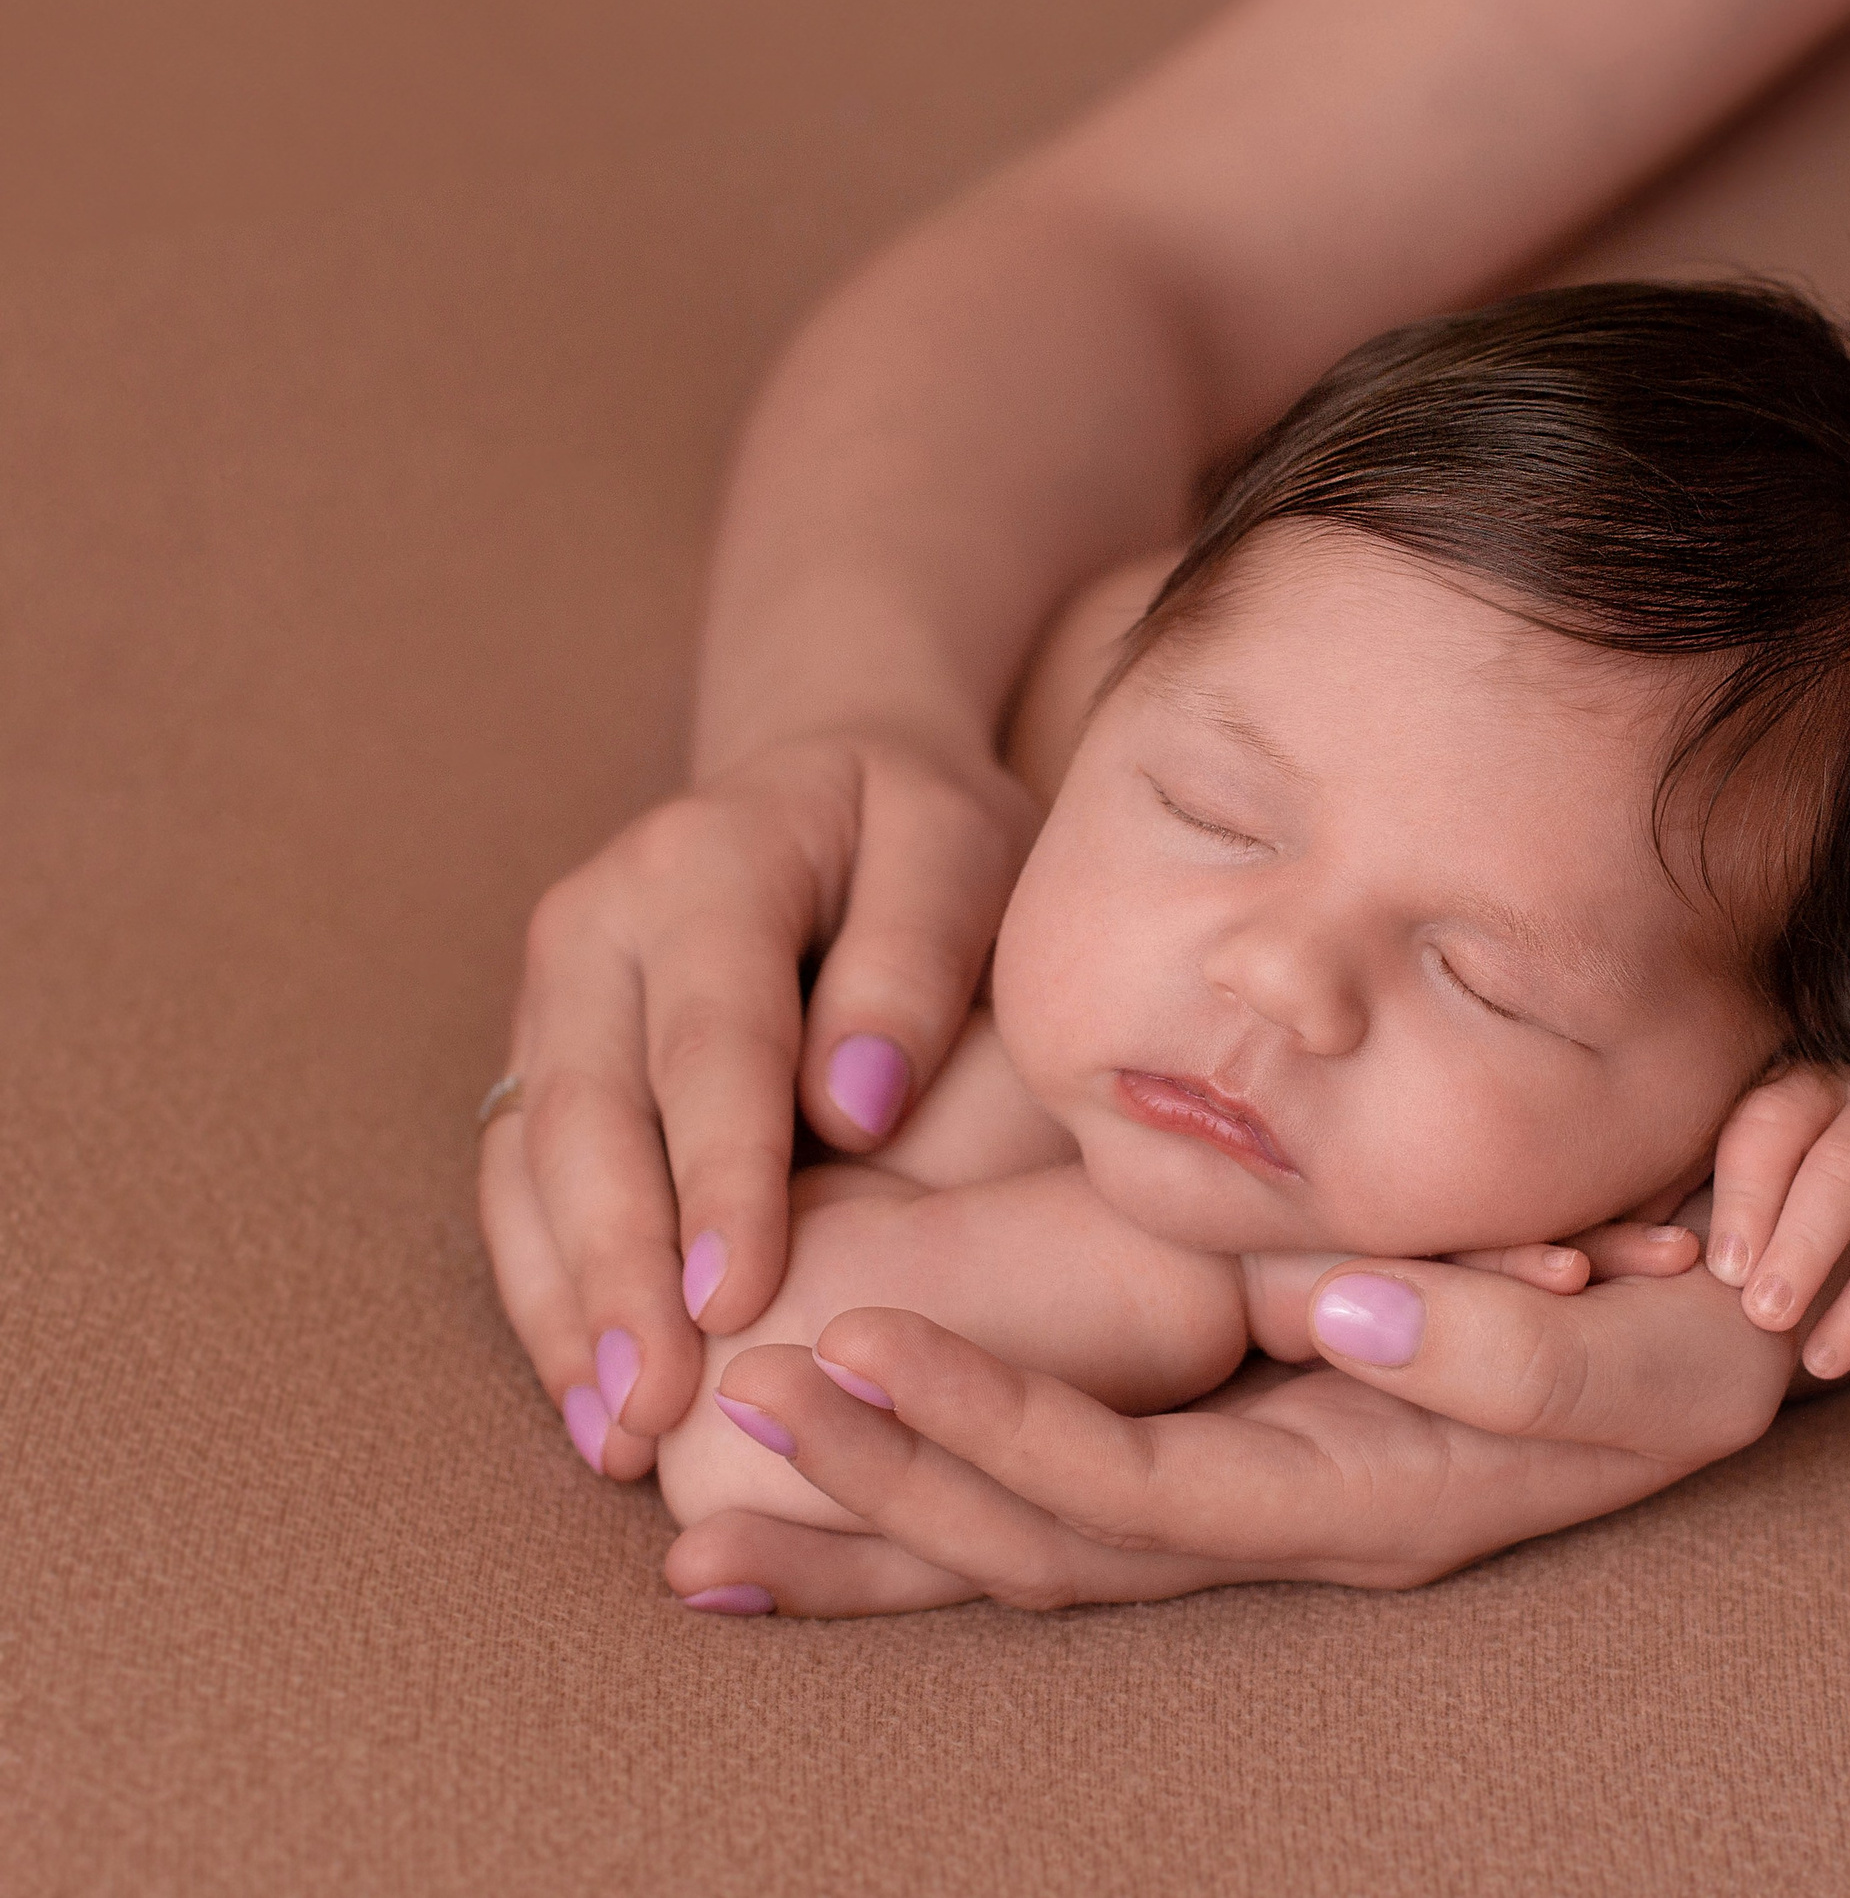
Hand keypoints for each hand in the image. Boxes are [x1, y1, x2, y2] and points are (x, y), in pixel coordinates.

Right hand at [477, 727, 1036, 1476]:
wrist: (827, 786)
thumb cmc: (917, 836)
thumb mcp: (958, 851)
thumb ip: (913, 964)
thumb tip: (856, 1114)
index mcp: (708, 862)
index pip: (714, 1038)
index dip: (720, 1174)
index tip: (737, 1296)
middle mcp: (598, 925)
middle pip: (590, 1113)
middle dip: (619, 1270)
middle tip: (659, 1407)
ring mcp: (550, 993)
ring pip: (529, 1162)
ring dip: (567, 1305)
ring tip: (617, 1438)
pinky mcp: (538, 1056)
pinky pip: (517, 1185)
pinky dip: (548, 1294)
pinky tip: (591, 1400)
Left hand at [660, 1217, 1795, 1615]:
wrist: (1735, 1340)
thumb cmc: (1701, 1337)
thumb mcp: (1649, 1355)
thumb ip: (1496, 1350)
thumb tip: (1327, 1316)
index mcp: (1364, 1498)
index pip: (1133, 1488)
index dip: (988, 1434)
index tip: (849, 1353)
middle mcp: (1290, 1526)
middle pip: (1046, 1547)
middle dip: (882, 1499)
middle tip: (726, 1426)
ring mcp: (1262, 1502)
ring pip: (1037, 1544)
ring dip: (882, 1524)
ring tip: (709, 1497)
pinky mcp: (1246, 1452)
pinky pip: (1075, 1495)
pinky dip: (952, 1490)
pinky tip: (848, 1465)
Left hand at [1701, 1044, 1849, 1381]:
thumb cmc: (1830, 1160)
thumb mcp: (1778, 1153)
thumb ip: (1696, 1185)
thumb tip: (1590, 1241)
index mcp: (1795, 1088)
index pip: (1758, 1115)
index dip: (1728, 1181)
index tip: (1687, 1249)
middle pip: (1805, 1135)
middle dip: (1762, 1207)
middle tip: (1726, 1283)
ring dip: (1811, 1248)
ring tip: (1767, 1322)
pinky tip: (1826, 1361)